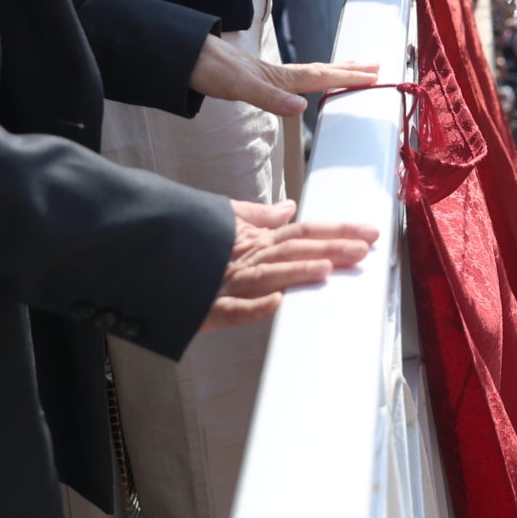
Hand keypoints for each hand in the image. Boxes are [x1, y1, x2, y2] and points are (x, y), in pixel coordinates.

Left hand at [188, 33, 377, 118]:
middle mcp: (274, 75)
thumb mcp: (237, 86)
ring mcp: (264, 75)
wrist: (180, 55)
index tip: (374, 75)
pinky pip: (292, 79)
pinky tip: (302, 85)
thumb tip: (302, 108)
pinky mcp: (252, 78)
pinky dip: (308, 80)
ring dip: (331, 72)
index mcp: (277, 78)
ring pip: (307, 73)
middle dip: (348, 69)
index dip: (348, 77)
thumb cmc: (206, 69)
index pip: (320, 77)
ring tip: (349, 70)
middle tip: (375, 66)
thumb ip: (269, 98)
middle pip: (320, 71)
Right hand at [200, 198, 377, 331]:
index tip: (370, 231)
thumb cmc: (190, 241)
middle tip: (365, 247)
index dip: (337, 230)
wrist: (146, 259)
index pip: (304, 231)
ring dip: (297, 272)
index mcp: (256, 240)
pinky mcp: (206, 309)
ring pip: (267, 275)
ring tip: (329, 268)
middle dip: (331, 247)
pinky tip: (277, 303)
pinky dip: (254, 307)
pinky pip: (232, 310)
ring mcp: (227, 282)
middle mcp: (247, 257)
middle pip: (294, 249)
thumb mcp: (224, 221)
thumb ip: (258, 216)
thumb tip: (289, 207)